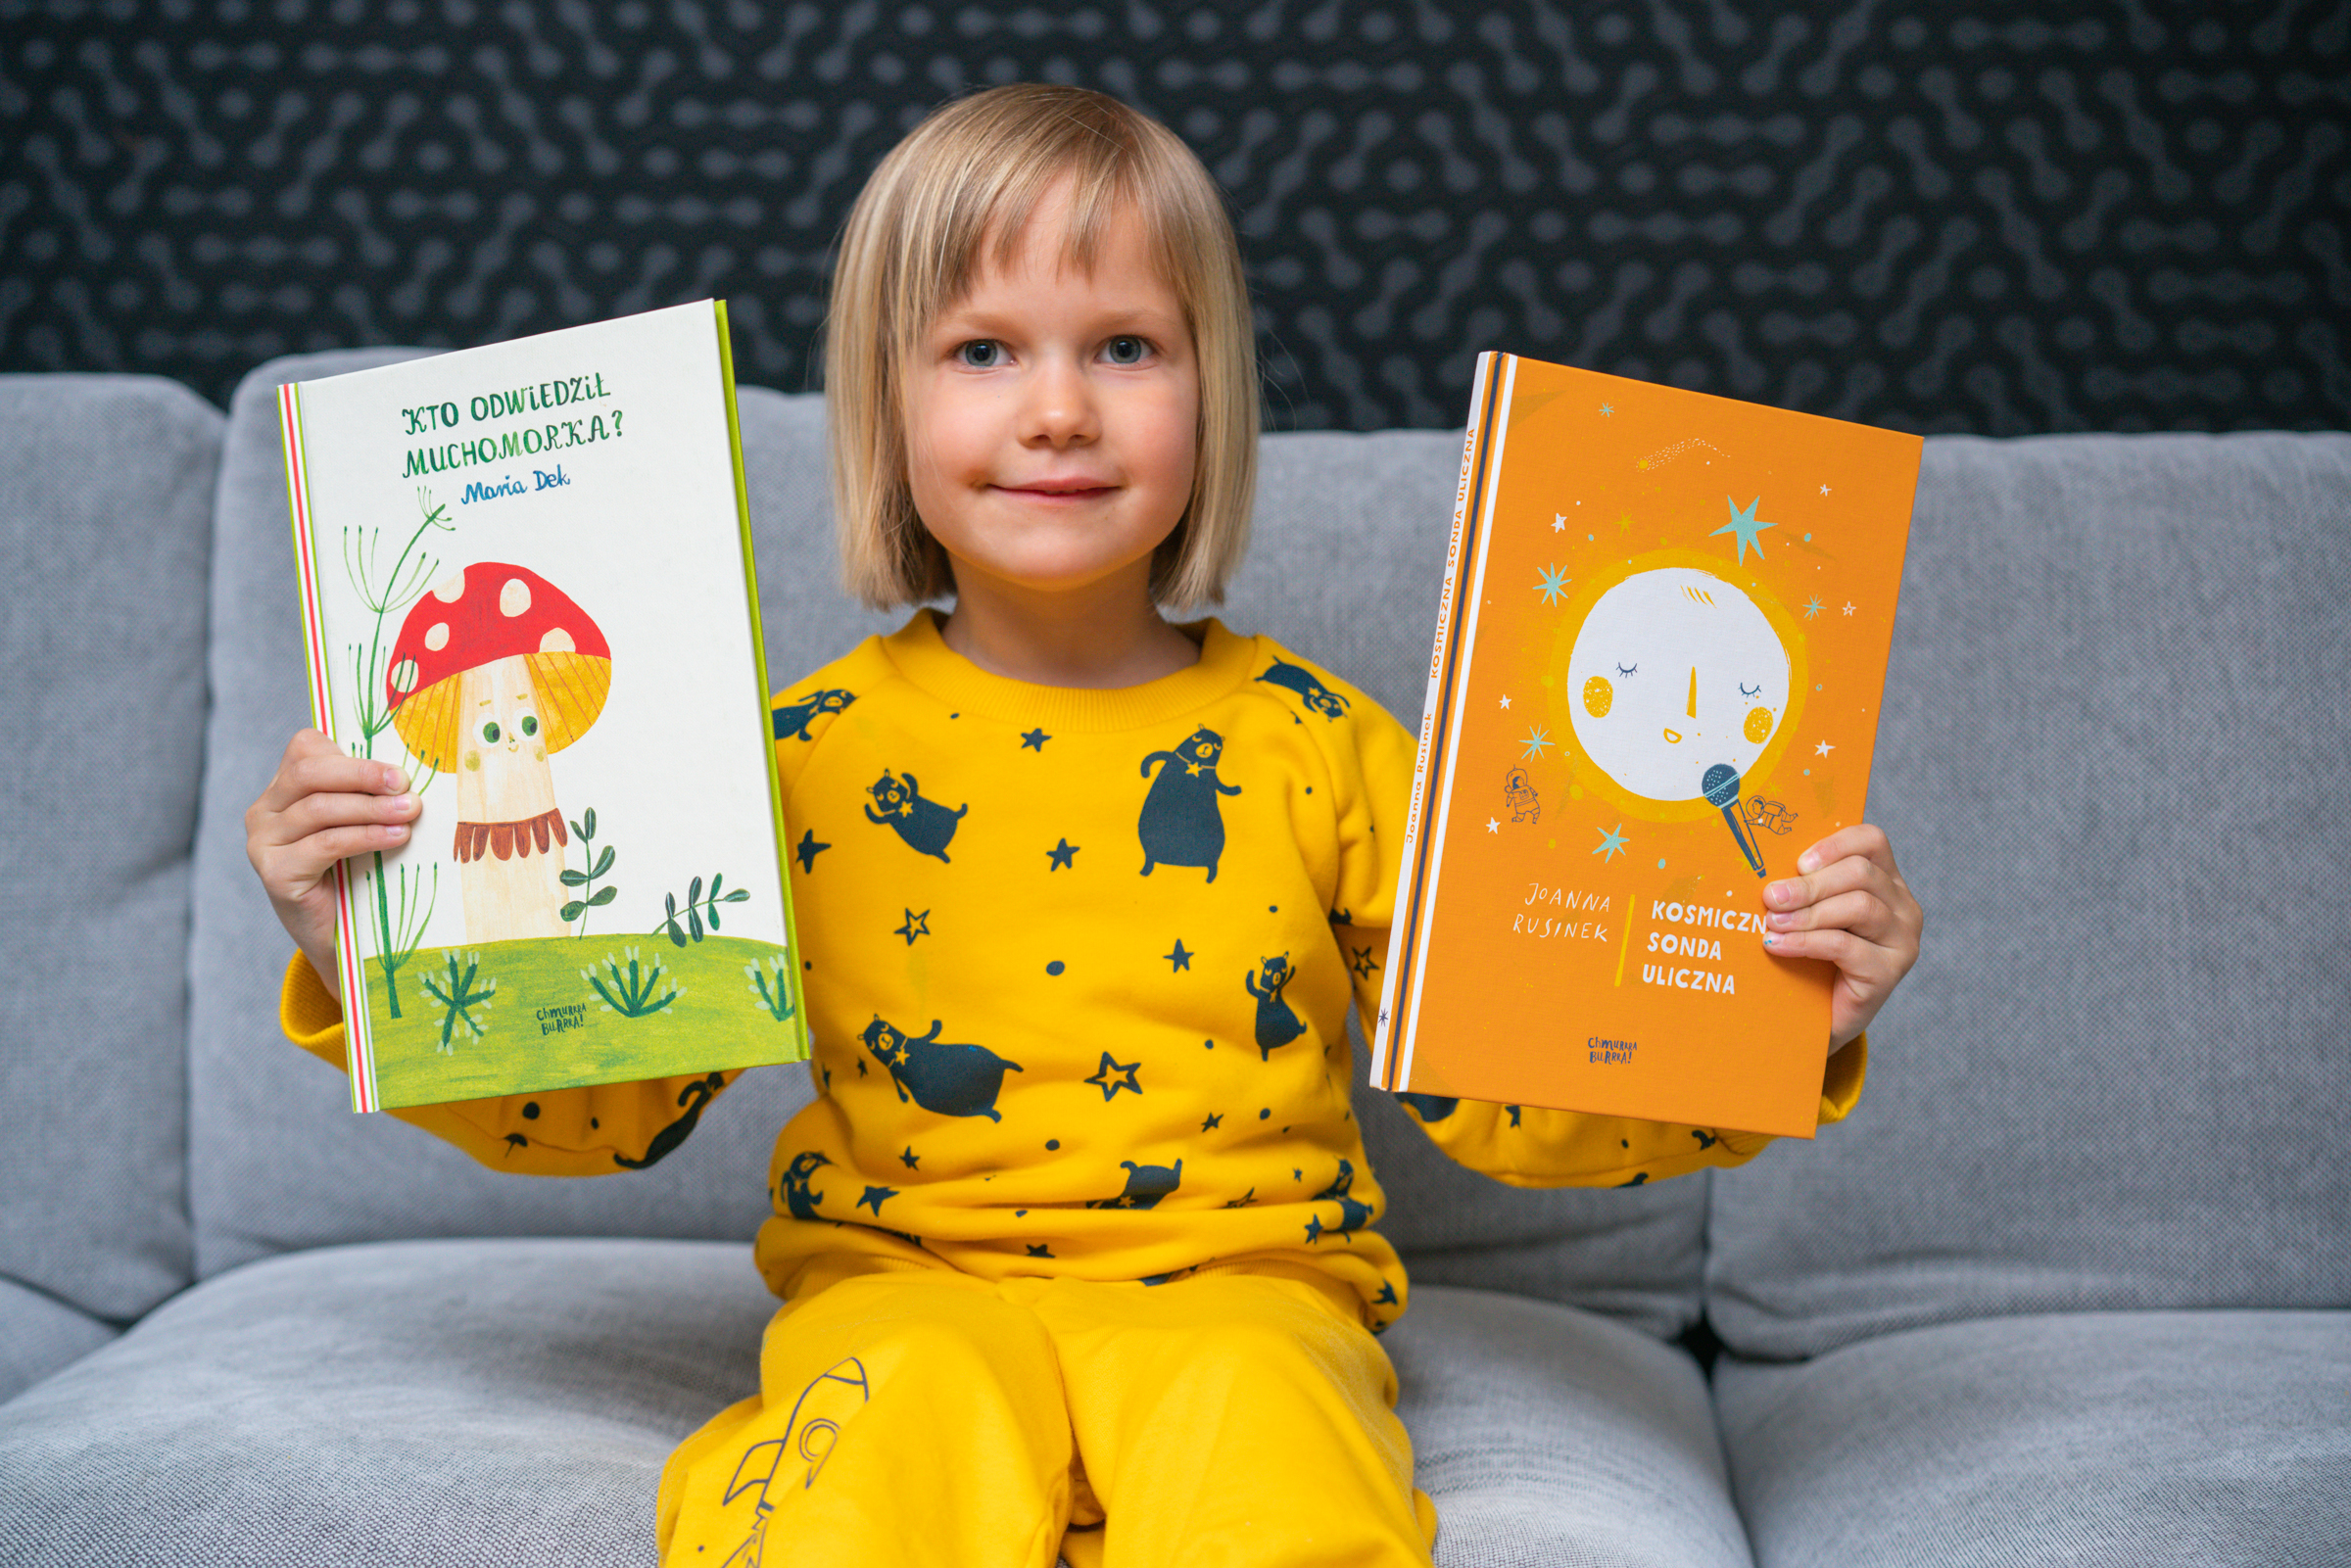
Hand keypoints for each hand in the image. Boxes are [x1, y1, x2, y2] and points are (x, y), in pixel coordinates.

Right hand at [244, 729, 420, 1003]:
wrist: (343, 940)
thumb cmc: (357, 874)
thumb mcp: (361, 825)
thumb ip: (369, 795)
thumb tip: (410, 771)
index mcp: (284, 790)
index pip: (306, 749)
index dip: (351, 754)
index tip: (398, 769)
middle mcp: (264, 812)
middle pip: (309, 773)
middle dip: (362, 774)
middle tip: (405, 784)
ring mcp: (263, 843)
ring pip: (319, 808)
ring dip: (372, 808)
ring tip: (411, 811)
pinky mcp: (274, 873)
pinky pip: (324, 844)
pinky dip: (365, 836)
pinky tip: (397, 837)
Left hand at [1760, 823, 1922, 1054]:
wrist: (1817, 1019)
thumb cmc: (1810, 959)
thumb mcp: (1809, 914)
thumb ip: (1802, 887)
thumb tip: (1769, 871)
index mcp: (1886, 881)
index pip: (1871, 841)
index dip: (1834, 845)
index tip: (1797, 863)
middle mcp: (1903, 907)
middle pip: (1861, 873)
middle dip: (1810, 884)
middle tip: (1770, 897)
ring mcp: (1902, 940)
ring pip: (1858, 906)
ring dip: (1807, 913)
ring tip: (1772, 923)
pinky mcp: (1889, 971)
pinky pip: (1846, 945)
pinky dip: (1806, 941)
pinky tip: (1779, 944)